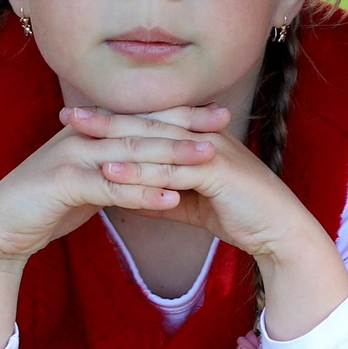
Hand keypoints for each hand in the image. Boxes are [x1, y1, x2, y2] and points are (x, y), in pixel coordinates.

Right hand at [0, 104, 229, 271]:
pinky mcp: (63, 184)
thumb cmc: (45, 206)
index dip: (180, 114)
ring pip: (130, 154)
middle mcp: (82, 136)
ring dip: (171, 156)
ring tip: (209, 158)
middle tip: (224, 122)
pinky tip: (171, 199)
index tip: (217, 114)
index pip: (142, 119)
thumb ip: (115, 171)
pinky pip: (111, 188)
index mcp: (90, 132)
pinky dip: (142, 194)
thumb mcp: (87, 182)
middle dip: (185, 125)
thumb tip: (149, 172)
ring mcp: (71, 158)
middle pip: (141, 128)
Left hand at [67, 105, 347, 340]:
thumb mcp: (191, 204)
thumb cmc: (239, 216)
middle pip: (147, 123)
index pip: (150, 122)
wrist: (280, 232)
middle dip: (106, 119)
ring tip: (77, 139)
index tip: (78, 119)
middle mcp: (203, 136)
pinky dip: (139, 171)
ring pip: (155, 141)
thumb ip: (162, 195)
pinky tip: (110, 172)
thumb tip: (127, 195)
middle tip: (67, 115)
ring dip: (114, 139)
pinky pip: (169, 170)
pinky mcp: (217, 171)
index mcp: (198, 137)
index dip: (114, 119)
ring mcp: (212, 150)